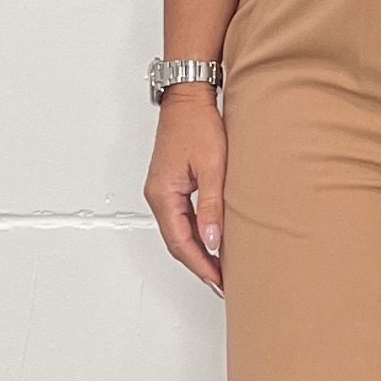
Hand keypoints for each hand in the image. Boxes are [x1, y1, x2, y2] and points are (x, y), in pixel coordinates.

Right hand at [144, 83, 226, 292]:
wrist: (189, 98)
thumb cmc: (197, 124)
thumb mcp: (212, 168)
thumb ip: (212, 207)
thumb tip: (213, 242)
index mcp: (164, 195)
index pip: (182, 243)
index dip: (202, 266)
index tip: (219, 281)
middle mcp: (158, 196)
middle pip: (177, 242)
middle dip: (200, 265)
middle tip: (222, 282)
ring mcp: (163, 191)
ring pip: (179, 232)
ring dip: (198, 251)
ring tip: (220, 268)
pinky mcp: (171, 185)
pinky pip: (181, 219)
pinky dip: (196, 234)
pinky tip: (212, 241)